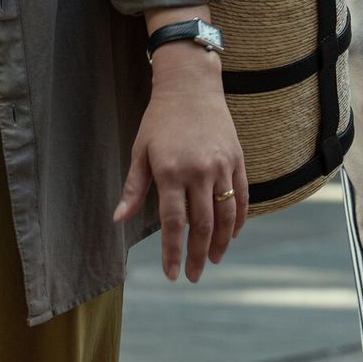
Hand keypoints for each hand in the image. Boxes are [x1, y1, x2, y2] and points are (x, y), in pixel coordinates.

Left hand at [112, 48, 245, 281]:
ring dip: (221, 243)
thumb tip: (120, 220)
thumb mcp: (141, 151)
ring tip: (213, 260)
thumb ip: (134, 188)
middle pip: (202, 225)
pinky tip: (232, 234)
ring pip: (226, 214)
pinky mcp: (237, 159)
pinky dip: (239, 219)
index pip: (174, 223)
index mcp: (171, 171)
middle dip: (196, 255)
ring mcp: (222, 165)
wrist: (191, 86)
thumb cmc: (160, 119)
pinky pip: (242, 196)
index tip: (171, 274)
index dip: (172, 252)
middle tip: (193, 276)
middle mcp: (199, 171)